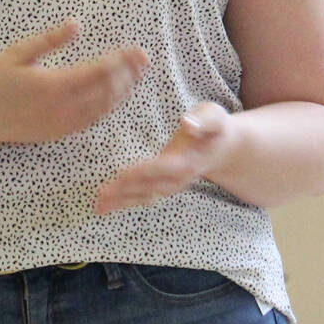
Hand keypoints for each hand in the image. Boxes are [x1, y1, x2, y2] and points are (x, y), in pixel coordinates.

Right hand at [0, 21, 145, 145]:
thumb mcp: (17, 53)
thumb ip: (48, 40)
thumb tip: (76, 25)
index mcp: (55, 85)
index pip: (99, 71)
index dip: (121, 60)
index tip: (136, 50)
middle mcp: (64, 108)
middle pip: (108, 90)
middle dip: (129, 74)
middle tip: (144, 60)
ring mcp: (63, 124)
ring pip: (104, 107)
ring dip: (123, 91)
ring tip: (137, 76)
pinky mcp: (60, 133)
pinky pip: (92, 120)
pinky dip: (109, 107)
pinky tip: (116, 96)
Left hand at [94, 101, 232, 213]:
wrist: (224, 148)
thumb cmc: (215, 128)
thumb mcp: (214, 116)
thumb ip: (203, 120)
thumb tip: (187, 124)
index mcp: (186, 161)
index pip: (160, 168)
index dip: (141, 172)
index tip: (121, 175)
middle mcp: (177, 178)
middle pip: (147, 187)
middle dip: (123, 192)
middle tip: (99, 197)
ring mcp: (171, 185)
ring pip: (143, 196)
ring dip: (121, 202)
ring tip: (98, 207)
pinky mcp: (164, 186)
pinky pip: (143, 197)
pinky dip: (125, 202)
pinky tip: (107, 205)